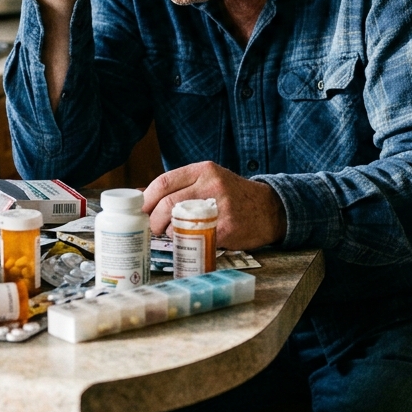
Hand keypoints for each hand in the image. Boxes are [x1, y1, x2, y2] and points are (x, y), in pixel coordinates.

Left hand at [142, 161, 286, 250]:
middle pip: (168, 203)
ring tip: (169, 234)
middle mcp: (212, 184)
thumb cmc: (233, 195)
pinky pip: (196, 236)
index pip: (164, 182)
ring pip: (179, 221)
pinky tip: (187, 240)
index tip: (141, 210)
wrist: (270, 209)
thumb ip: (179, 185)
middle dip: (154, 219)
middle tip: (153, 228)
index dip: (147, 199)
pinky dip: (185, 241)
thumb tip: (141, 194)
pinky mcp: (227, 227)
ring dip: (167, 231)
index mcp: (204, 170)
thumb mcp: (209, 180)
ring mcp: (221, 206)